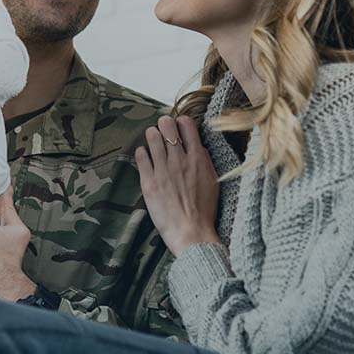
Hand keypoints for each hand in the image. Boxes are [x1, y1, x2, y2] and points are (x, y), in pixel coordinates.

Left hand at [136, 115, 219, 256]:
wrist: (192, 232)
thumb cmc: (204, 210)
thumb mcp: (212, 181)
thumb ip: (204, 161)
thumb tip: (197, 146)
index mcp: (198, 159)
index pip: (187, 125)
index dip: (181, 121)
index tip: (178, 126)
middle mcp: (180, 160)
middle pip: (167, 126)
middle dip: (164, 124)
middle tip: (163, 130)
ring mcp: (163, 170)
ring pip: (152, 136)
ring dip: (152, 135)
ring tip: (153, 141)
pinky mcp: (148, 181)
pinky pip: (141, 155)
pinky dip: (142, 152)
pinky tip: (145, 156)